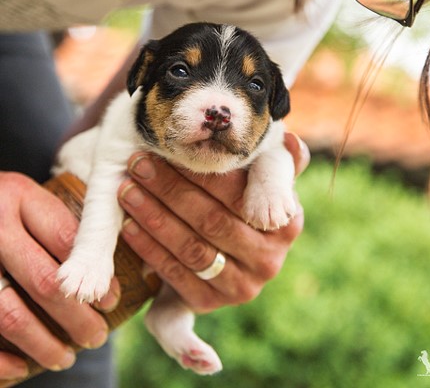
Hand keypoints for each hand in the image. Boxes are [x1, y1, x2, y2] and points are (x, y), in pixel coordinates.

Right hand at [0, 173, 119, 380]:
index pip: (66, 239)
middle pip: (44, 281)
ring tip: (67, 357)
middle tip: (97, 336)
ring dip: (43, 344)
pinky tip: (22, 368)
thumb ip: (61, 224)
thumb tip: (108, 271)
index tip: (111, 300)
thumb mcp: (29, 198)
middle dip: (77, 316)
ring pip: (10, 314)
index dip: (94, 274)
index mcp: (19, 197)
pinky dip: (1, 359)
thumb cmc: (2, 204)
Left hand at [118, 132, 307, 312]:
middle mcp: (269, 259)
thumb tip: (290, 139)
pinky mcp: (210, 304)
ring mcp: (241, 286)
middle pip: (212, 222)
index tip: (169, 148)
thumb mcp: (261, 178)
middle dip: (170, 190)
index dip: (202, 172)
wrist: (225, 251)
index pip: (239, 194)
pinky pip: (175, 275)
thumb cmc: (240, 200)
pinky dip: (149, 249)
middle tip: (138, 165)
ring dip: (154, 218)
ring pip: (192, 249)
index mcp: (285, 222)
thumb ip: (273, 161)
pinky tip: (128, 225)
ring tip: (127, 190)